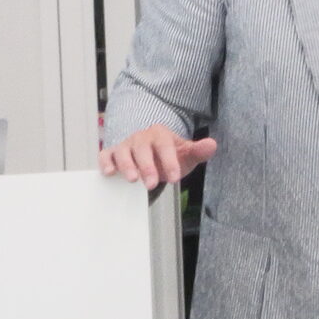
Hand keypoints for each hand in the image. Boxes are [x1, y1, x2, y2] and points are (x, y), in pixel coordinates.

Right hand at [99, 124, 217, 187]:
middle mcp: (141, 138)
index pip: (165, 146)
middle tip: (152, 184)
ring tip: (132, 179)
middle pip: (142, 149)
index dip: (169, 161)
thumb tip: (212, 144)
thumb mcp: (186, 154)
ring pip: (123, 151)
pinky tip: (109, 173)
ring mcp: (126, 145)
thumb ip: (198, 151)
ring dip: (126, 165)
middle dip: (147, 166)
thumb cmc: (169, 155)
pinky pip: (106, 156)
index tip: (175, 179)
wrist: (152, 154)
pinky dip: (106, 163)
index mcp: (160, 135)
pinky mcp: (113, 154)